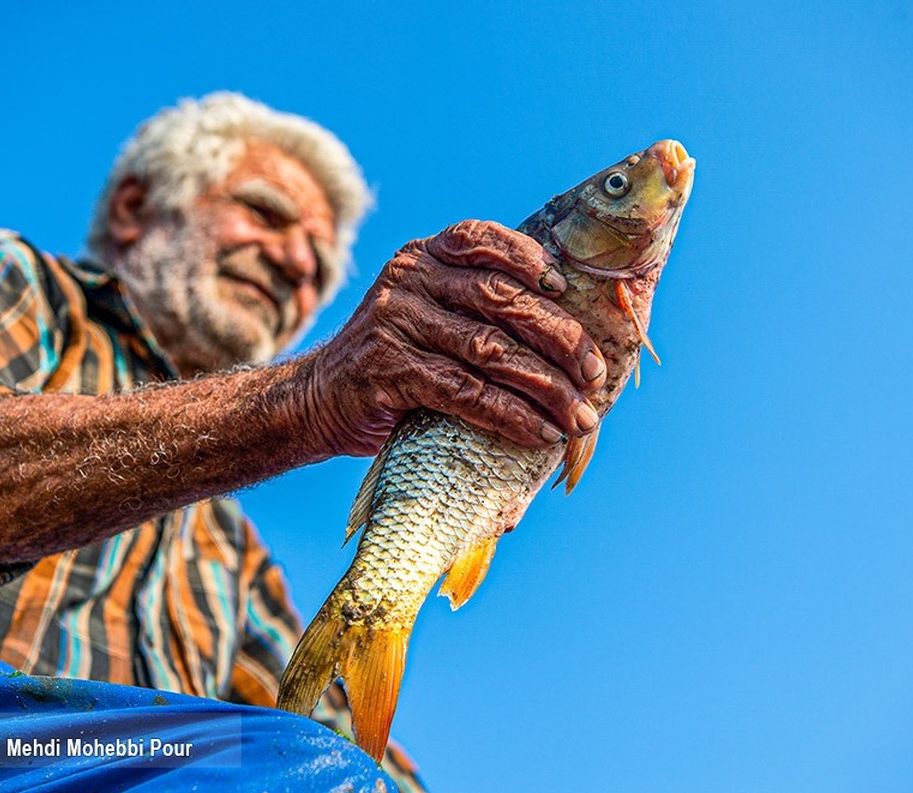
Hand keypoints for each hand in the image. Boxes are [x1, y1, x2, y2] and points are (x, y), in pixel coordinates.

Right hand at [307, 220, 605, 456]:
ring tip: (580, 417)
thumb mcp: (428, 315)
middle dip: (559, 339)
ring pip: (490, 351)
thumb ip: (477, 309)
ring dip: (546, 388)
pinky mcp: (388, 371)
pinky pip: (465, 392)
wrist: (317, 399)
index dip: (527, 258)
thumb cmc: (395, 360)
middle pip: (501, 300)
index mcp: (423, 257)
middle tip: (594, 374)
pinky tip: (540, 432)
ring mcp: (395, 323)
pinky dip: (510, 415)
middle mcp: (408, 281)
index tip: (563, 288)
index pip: (481, 238)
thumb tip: (570, 335)